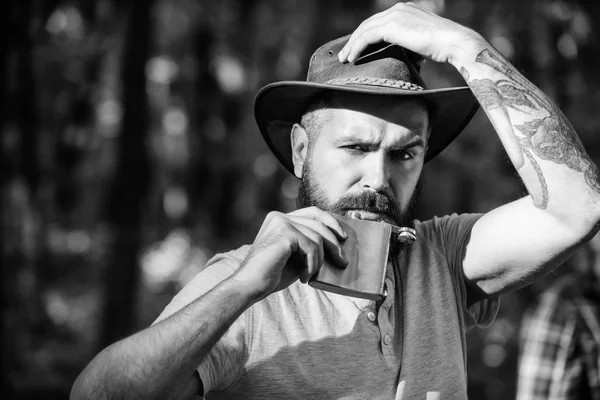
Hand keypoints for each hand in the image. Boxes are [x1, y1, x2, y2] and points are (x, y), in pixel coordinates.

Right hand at [231, 207, 348, 300]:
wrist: (250, 286)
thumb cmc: (272, 274)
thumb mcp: (296, 256)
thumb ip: (310, 245)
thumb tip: (337, 245)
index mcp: (281, 219)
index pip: (313, 212)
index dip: (331, 223)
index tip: (343, 238)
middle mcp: (280, 216)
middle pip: (318, 221)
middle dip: (334, 241)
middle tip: (342, 261)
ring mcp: (281, 222)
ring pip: (317, 236)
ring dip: (319, 260)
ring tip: (310, 275)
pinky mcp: (284, 232)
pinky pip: (311, 247)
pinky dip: (312, 265)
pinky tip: (304, 277)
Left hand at [338, 2, 482, 64]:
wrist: (452, 42)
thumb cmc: (442, 48)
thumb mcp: (421, 44)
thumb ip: (409, 47)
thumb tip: (407, 60)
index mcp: (405, 10)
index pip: (378, 22)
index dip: (365, 35)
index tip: (356, 49)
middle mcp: (398, 9)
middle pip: (368, 24)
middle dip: (354, 40)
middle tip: (344, 55)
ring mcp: (394, 15)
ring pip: (364, 30)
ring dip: (352, 45)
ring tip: (344, 59)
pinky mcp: (392, 25)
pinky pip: (367, 36)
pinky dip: (357, 47)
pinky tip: (352, 58)